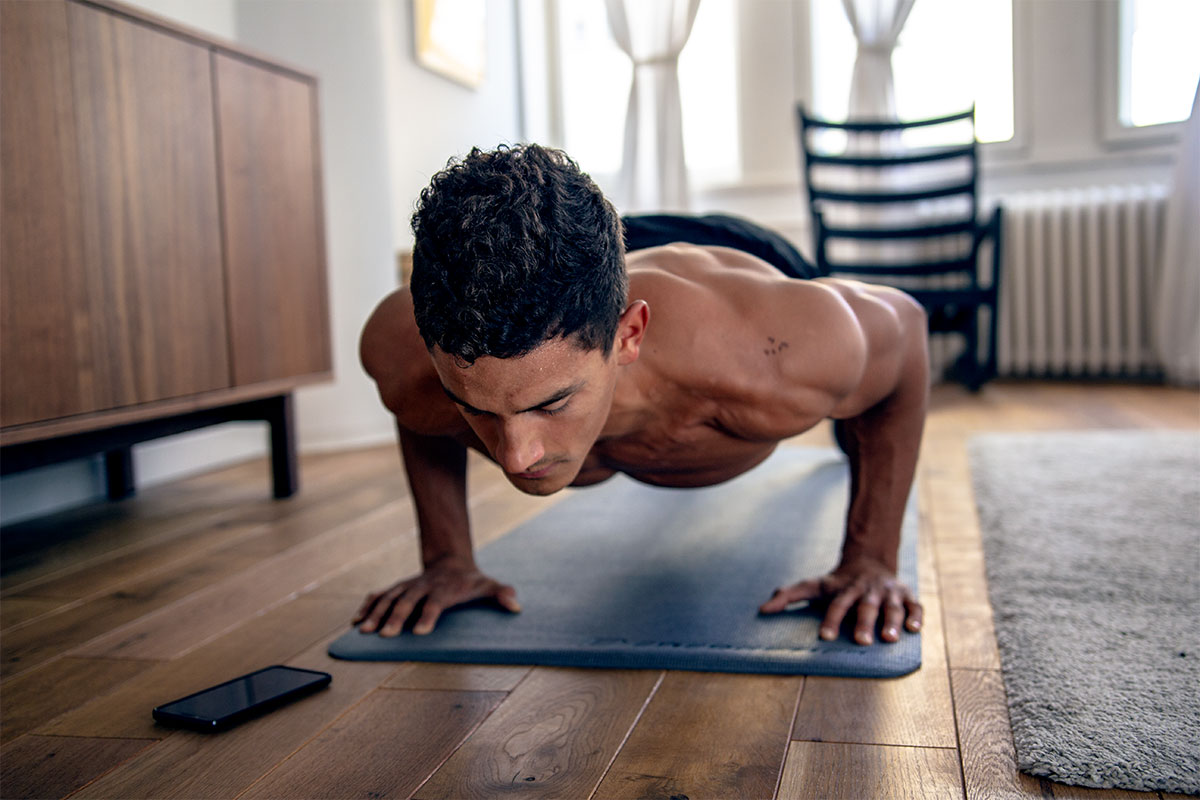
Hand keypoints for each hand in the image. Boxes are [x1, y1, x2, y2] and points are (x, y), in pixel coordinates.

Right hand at [353, 556, 519, 635]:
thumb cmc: (471, 581)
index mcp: (444, 588)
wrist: (451, 562)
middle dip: (396, 617)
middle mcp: (422, 586)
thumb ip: (502, 594)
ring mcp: (407, 586)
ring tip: (364, 631)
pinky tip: (356, 621)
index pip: (436, 602)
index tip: (419, 632)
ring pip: (388, 598)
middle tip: (385, 635)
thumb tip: (517, 606)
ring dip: (375, 613)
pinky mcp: (397, 589)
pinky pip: (378, 596)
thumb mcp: (488, 585)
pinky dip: (366, 607)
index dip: (428, 616)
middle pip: (407, 601)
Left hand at [758, 556, 922, 644]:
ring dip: (891, 622)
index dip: (831, 621)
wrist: (869, 561)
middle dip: (864, 624)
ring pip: (891, 607)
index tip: (826, 637)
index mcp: (844, 590)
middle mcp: (867, 591)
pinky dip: (916, 616)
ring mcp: (888, 593)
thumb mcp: (813, 586)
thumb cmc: (837, 582)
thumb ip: (788, 596)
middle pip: (865, 607)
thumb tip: (762, 609)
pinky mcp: (906, 596)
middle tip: (862, 642)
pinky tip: (915, 630)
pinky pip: (914, 606)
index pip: (836, 606)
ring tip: (889, 639)